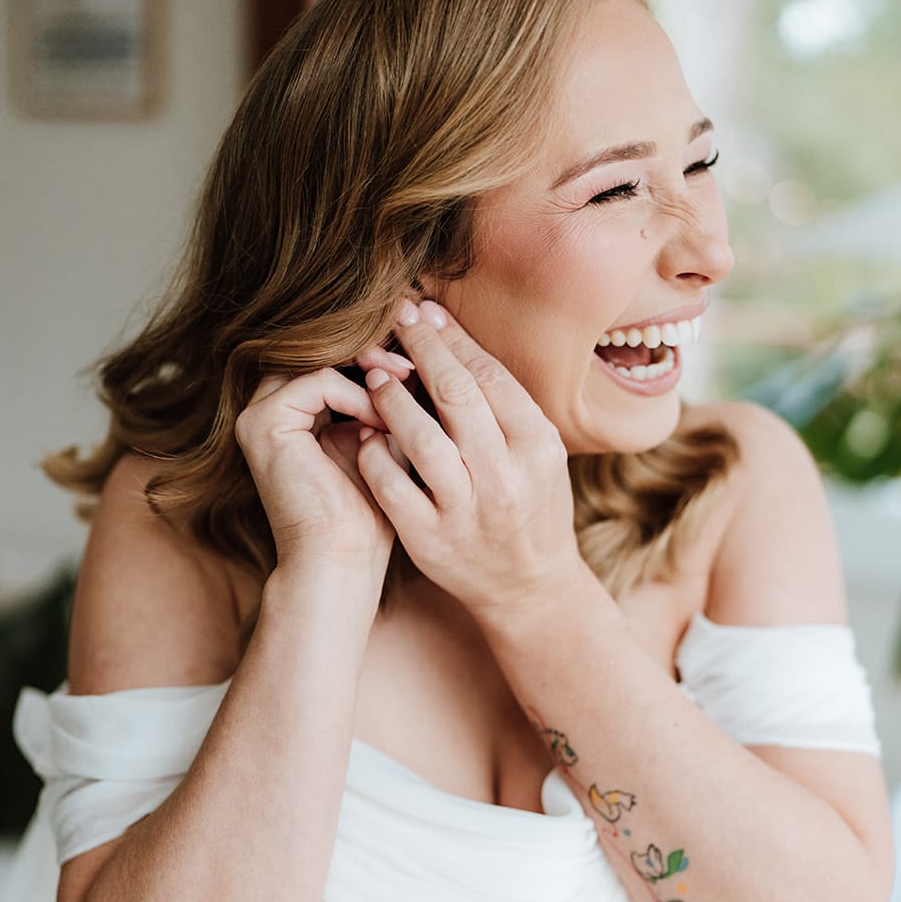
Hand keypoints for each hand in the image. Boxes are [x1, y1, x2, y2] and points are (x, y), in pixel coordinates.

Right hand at [234, 363, 411, 583]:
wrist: (342, 562)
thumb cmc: (367, 515)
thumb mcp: (380, 443)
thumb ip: (386, 402)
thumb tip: (412, 354)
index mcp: (292, 416)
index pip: (333, 361)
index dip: (374, 356)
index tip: (417, 365)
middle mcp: (267, 411)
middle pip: (320, 353)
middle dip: (371, 353)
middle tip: (412, 364)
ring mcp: (259, 415)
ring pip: (319, 361)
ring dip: (370, 371)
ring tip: (405, 387)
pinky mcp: (263, 424)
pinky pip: (317, 381)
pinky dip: (357, 395)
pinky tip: (381, 421)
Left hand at [352, 299, 584, 621]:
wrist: (529, 589)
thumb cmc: (531, 506)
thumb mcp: (537, 452)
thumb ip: (502, 402)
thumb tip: (450, 336)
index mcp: (538, 446)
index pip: (489, 376)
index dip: (450, 338)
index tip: (422, 312)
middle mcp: (506, 477)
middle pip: (456, 396)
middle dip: (419, 350)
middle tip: (392, 322)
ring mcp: (467, 512)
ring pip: (421, 440)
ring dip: (391, 399)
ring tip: (373, 374)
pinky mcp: (430, 540)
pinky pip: (392, 486)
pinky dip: (373, 454)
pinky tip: (362, 432)